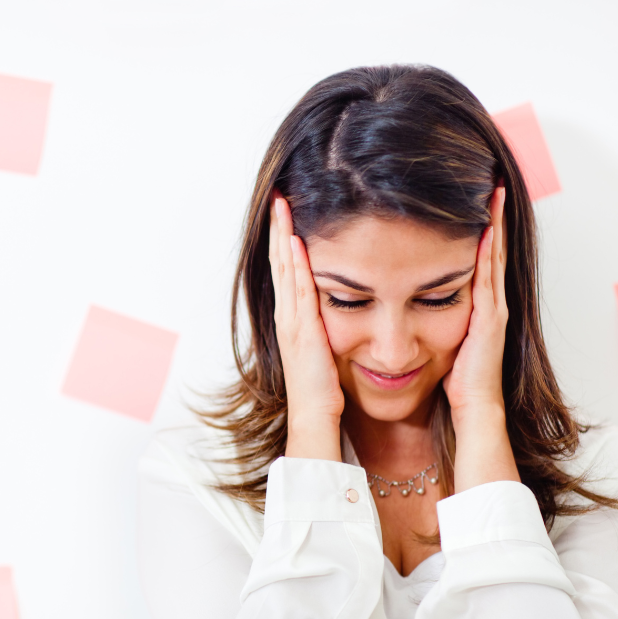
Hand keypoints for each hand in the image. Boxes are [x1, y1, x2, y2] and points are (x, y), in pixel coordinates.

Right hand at [268, 190, 343, 460]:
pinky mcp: (301, 332)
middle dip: (280, 229)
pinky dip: (295, 265)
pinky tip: (297, 242)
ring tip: (283, 207)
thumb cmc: (324, 394)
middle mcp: (289, 317)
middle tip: (280, 197)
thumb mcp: (326, 353)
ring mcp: (292, 323)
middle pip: (282, 263)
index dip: (287, 242)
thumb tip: (337, 313)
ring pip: (286, 270)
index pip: (289, 272)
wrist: (315, 421)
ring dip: (284, 237)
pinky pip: (298, 291)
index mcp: (296, 321)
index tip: (289, 213)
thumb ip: (328, 330)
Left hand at [443, 187, 507, 416]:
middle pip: (489, 251)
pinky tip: (484, 232)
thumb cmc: (453, 379)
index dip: (476, 230)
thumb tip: (403, 301)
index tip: (469, 201)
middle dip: (490, 218)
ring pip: (493, 258)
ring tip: (492, 194)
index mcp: (474, 306)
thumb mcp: (441, 338)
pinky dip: (487, 255)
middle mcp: (488, 303)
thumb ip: (429, 315)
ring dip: (493, 226)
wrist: (471, 406)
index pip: (477, 259)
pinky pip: (487, 280)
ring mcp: (492, 309)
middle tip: (489, 185)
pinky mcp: (489, 320)